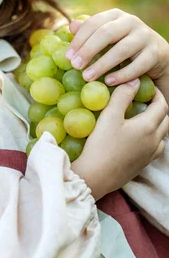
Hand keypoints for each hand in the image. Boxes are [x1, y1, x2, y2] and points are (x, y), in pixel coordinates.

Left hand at [65, 8, 168, 86]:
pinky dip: (122, 74)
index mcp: (115, 15)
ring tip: (87, 77)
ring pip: (121, 50)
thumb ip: (90, 32)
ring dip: (102, 64)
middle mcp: (131, 21)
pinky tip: (109, 82)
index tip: (68, 57)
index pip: (93, 23)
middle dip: (88, 50)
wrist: (156, 56)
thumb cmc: (123, 46)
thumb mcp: (106, 38)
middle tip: (75, 66)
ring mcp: (145, 36)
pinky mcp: (155, 52)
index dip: (79, 40)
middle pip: (106, 34)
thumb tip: (71, 25)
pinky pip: (138, 64)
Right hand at [71, 80, 168, 201]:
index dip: (156, 94)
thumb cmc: (101, 145)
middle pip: (165, 119)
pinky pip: (155, 147)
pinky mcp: (143, 165)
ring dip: (156, 123)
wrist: (95, 177)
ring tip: (141, 116)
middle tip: (143, 99)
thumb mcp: (109, 116)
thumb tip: (134, 81)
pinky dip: (151, 138)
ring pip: (161, 134)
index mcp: (148, 126)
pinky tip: (138, 137)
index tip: (145, 87)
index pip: (161, 105)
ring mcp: (150, 154)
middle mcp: (154, 140)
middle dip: (157, 107)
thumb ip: (122, 96)